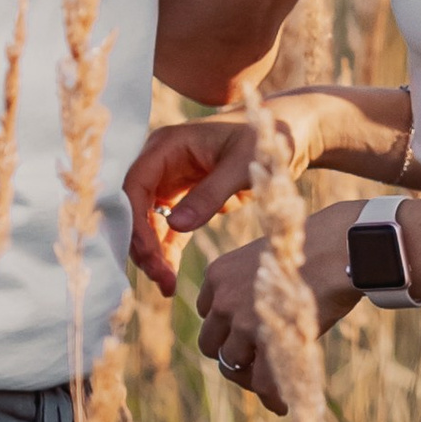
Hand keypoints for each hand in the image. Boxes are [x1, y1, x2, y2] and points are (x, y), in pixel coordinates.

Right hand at [126, 114, 264, 289]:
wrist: (285, 135)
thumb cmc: (264, 139)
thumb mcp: (241, 165)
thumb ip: (210, 193)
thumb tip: (175, 225)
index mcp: (166, 145)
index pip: (134, 185)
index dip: (135, 221)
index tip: (149, 254)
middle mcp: (161, 163)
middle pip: (135, 208)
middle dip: (142, 244)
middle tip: (160, 277)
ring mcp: (170, 183)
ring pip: (147, 224)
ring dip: (153, 254)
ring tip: (166, 286)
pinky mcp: (183, 200)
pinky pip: (167, 230)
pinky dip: (166, 253)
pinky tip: (170, 279)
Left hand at [193, 201, 365, 411]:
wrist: (342, 248)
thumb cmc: (316, 250)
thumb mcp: (270, 263)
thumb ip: (252, 290)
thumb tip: (255, 329)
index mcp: (218, 274)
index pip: (208, 314)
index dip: (228, 330)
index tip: (247, 337)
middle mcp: (222, 298)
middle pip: (212, 344)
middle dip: (234, 356)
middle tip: (257, 365)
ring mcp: (240, 321)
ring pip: (232, 365)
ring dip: (251, 377)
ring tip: (275, 381)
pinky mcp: (265, 340)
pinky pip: (262, 382)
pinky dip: (272, 397)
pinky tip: (284, 404)